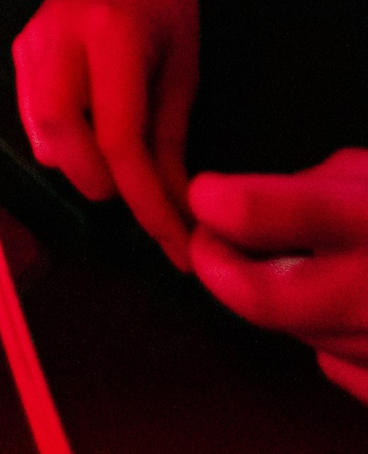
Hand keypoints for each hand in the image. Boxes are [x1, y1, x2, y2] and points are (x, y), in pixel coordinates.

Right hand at [12, 0, 199, 266]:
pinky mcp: (19, 49)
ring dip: (80, 165)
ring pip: (39, 132)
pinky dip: (62, 143)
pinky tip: (91, 137)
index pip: (119, 140)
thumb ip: (171, 146)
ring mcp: (31, 40)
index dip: (147, 203)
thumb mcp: (184, 74)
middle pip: (60, 137)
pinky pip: (33, 116)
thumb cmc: (167, 4)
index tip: (177, 249)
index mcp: (111, 36)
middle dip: (100, 183)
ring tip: (118, 165)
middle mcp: (59, 36)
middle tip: (138, 194)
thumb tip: (174, 218)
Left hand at [189, 151, 367, 400]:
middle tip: (207, 242)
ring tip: (297, 264)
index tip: (205, 196)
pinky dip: (329, 336)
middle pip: (262, 298)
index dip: (220, 205)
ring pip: (299, 331)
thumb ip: (322, 188)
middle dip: (217, 267)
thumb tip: (253, 210)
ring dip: (279, 299)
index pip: (267, 215)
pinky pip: (340, 365)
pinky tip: (348, 308)